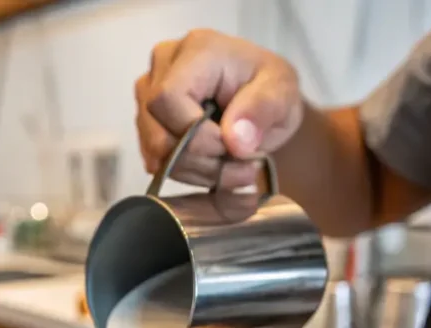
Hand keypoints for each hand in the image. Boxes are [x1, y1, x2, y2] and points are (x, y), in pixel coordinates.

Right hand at [135, 29, 302, 189]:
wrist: (262, 101)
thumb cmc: (271, 90)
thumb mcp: (283, 94)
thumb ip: (263, 110)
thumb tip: (234, 140)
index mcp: (196, 50)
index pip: (168, 99)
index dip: (196, 136)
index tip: (233, 148)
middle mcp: (163, 67)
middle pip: (159, 134)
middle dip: (202, 161)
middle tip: (241, 165)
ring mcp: (148, 95)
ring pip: (156, 153)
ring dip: (197, 172)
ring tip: (232, 167)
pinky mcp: (147, 122)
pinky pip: (155, 161)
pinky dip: (187, 174)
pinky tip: (213, 167)